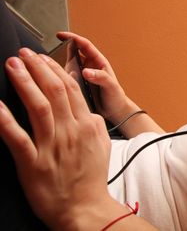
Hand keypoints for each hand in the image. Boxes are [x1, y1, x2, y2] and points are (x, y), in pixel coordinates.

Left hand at [0, 48, 115, 228]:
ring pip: (38, 106)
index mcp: (87, 125)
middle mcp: (70, 131)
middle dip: (38, 68)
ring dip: (24, 82)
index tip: (42, 58)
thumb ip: (94, 125)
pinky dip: (5, 119)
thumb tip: (87, 110)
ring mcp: (52, 146)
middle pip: (54, 91)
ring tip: (13, 65)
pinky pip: (17, 137)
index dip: (54, 70)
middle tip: (24, 53)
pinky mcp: (33, 163)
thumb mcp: (102, 146)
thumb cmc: (91, 179)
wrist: (85, 209)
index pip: (70, 89)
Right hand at [56, 32, 139, 123]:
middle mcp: (89, 67)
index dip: (73, 38)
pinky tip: (50, 80)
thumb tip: (87, 71)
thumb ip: (101, 78)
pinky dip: (58, 76)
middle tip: (48, 51)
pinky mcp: (77, 85)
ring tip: (45, 65)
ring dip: (58, 63)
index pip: (84, 45)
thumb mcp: (111, 86)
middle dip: (61, 49)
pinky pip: (66, 77)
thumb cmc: (116, 98)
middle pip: (73, 53)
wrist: (115, 112)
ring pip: (68, 65)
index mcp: (98, 63)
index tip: (61, 35)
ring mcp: (82, 76)